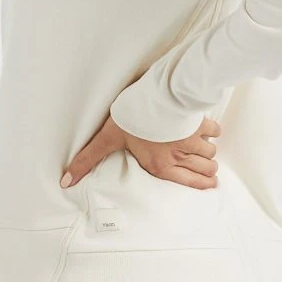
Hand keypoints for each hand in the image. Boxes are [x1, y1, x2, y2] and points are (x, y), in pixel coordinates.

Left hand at [60, 114, 221, 190]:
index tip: (209, 184)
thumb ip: (89, 160)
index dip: (202, 185)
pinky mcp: (200, 122)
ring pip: (210, 152)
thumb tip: (66, 181)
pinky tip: (208, 129)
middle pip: (205, 169)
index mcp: (160, 165)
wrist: (156, 96)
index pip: (189, 182)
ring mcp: (193, 139)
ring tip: (204, 150)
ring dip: (209, 152)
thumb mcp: (106, 139)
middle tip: (207, 169)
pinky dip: (213, 132)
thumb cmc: (132, 119)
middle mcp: (180, 155)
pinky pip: (214, 131)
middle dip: (207, 170)